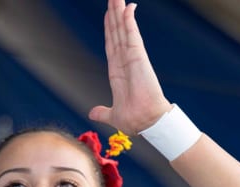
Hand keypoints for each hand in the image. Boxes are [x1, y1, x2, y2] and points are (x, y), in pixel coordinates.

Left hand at [88, 0, 171, 134]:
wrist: (146, 123)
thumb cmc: (135, 120)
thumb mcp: (113, 116)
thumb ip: (103, 112)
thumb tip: (93, 113)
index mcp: (117, 72)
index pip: (111, 45)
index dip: (109, 29)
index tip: (109, 14)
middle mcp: (125, 61)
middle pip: (117, 32)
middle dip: (114, 14)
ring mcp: (132, 57)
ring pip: (124, 29)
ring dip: (120, 11)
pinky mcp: (138, 57)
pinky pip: (132, 35)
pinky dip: (129, 21)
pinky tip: (128, 8)